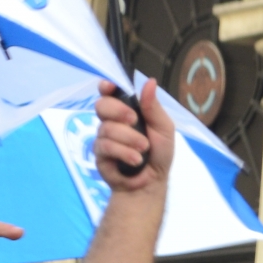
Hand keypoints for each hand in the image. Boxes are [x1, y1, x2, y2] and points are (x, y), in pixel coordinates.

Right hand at [95, 79, 174, 193]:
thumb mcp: (163, 127)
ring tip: (143, 149)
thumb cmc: (159, 153)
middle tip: (133, 120)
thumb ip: (153, 107)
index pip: (110, 94)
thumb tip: (149, 81)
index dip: (106, 87)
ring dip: (129, 139)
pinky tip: (135, 160)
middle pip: (101, 106)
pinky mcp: (100, 155)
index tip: (108, 86)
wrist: (151, 181)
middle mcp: (112, 122)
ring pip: (106, 129)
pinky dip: (124, 152)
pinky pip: (106, 147)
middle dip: (117, 111)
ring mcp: (103, 138)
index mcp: (127, 112)